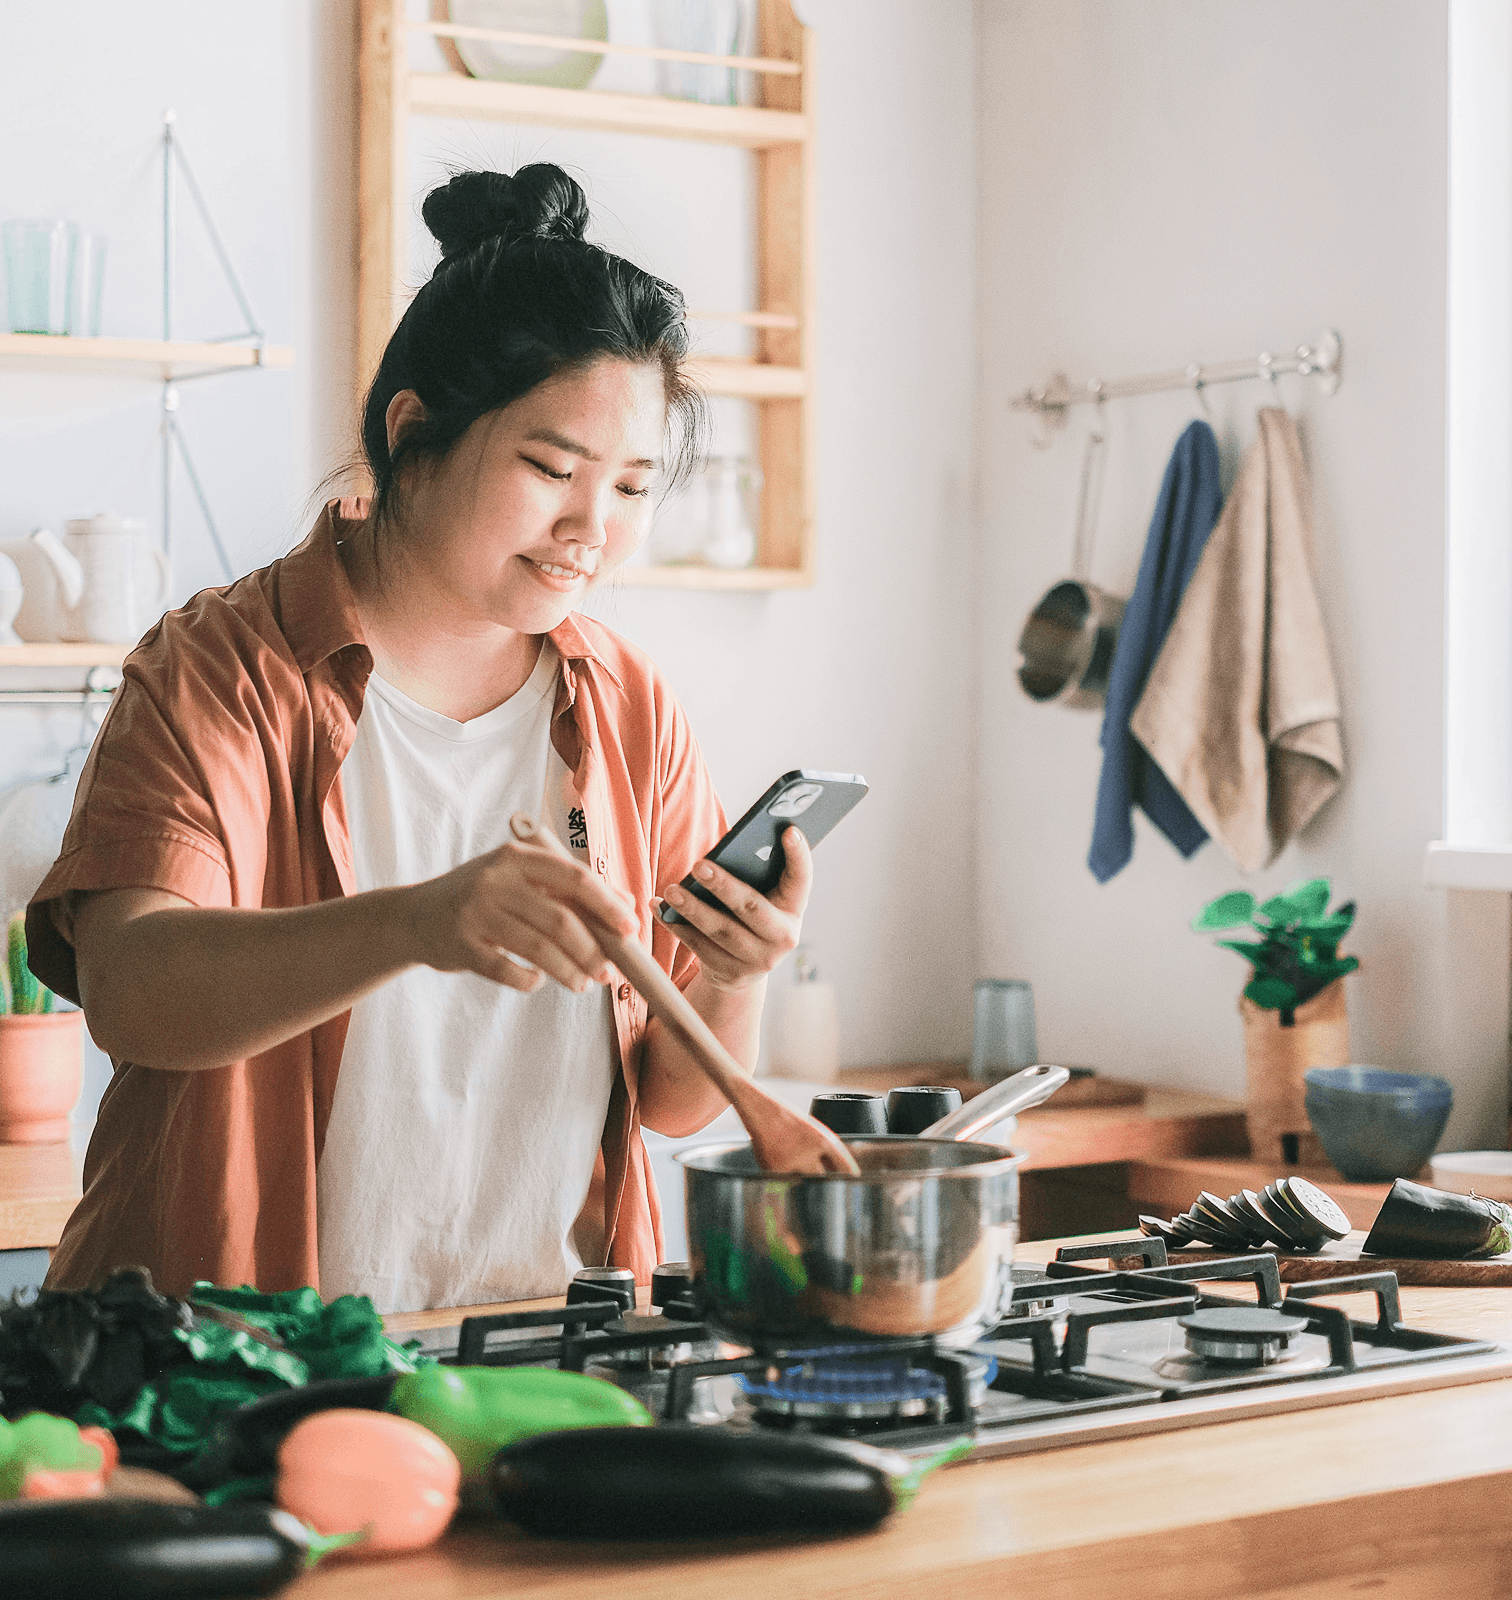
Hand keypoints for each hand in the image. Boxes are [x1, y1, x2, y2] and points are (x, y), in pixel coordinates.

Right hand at [404, 836, 635, 993]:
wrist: (412, 916)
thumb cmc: (480, 897)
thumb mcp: (519, 879)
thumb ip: (568, 889)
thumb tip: (625, 904)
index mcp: (517, 857)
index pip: (574, 877)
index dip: (607, 904)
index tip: (629, 928)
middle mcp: (495, 880)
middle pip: (560, 918)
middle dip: (592, 949)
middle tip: (608, 972)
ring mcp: (475, 913)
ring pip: (538, 948)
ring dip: (568, 971)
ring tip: (583, 984)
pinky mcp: (460, 946)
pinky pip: (507, 971)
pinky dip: (530, 980)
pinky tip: (538, 981)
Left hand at [656, 826, 810, 992]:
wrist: (745, 967)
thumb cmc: (752, 914)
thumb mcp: (764, 897)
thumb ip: (756, 874)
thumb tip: (727, 848)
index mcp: (794, 909)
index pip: (802, 880)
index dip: (799, 856)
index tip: (790, 830)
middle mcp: (783, 937)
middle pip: (752, 908)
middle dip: (724, 886)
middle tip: (699, 866)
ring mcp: (758, 959)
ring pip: (721, 930)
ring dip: (694, 908)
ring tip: (673, 890)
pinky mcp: (731, 972)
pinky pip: (700, 947)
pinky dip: (678, 926)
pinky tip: (661, 908)